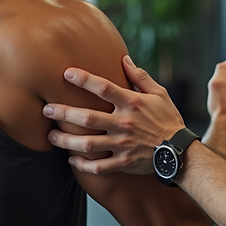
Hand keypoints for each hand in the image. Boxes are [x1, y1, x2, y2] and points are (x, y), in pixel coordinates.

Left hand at [44, 55, 185, 174]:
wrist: (180, 152)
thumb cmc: (168, 119)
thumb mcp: (159, 94)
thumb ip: (139, 77)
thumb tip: (124, 58)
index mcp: (132, 103)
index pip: (104, 88)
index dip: (84, 79)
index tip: (66, 73)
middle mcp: (124, 123)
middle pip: (88, 117)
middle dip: (64, 113)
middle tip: (46, 109)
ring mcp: (122, 145)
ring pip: (88, 144)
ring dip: (66, 141)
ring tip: (51, 136)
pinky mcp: (123, 163)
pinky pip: (98, 167)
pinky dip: (82, 165)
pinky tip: (71, 159)